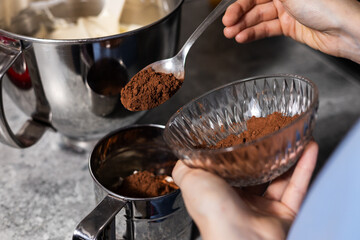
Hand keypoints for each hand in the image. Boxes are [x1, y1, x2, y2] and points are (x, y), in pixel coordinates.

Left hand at [172, 141, 317, 239]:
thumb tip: (182, 157)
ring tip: (292, 137)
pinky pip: (298, 187)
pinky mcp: (285, 214)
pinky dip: (305, 167)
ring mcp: (265, 210)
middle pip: (256, 174)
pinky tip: (308, 148)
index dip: (236, 153)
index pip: (230, 170)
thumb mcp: (190, 180)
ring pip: (280, 179)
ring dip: (287, 157)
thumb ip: (184, 169)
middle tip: (270, 135)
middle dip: (264, 154)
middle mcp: (242, 202)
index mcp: (220, 194)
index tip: (243, 136)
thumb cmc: (213, 212)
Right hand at [222, 0, 359, 63]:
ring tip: (231, 34)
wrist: (343, 30)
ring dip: (243, 26)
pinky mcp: (290, 27)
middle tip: (227, 24)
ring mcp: (288, 11)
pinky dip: (254, 34)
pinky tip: (243, 38)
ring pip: (259, 18)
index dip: (240, 2)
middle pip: (255, 3)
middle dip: (239, 14)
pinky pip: (267, 29)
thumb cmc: (324, 4)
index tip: (228, 11)